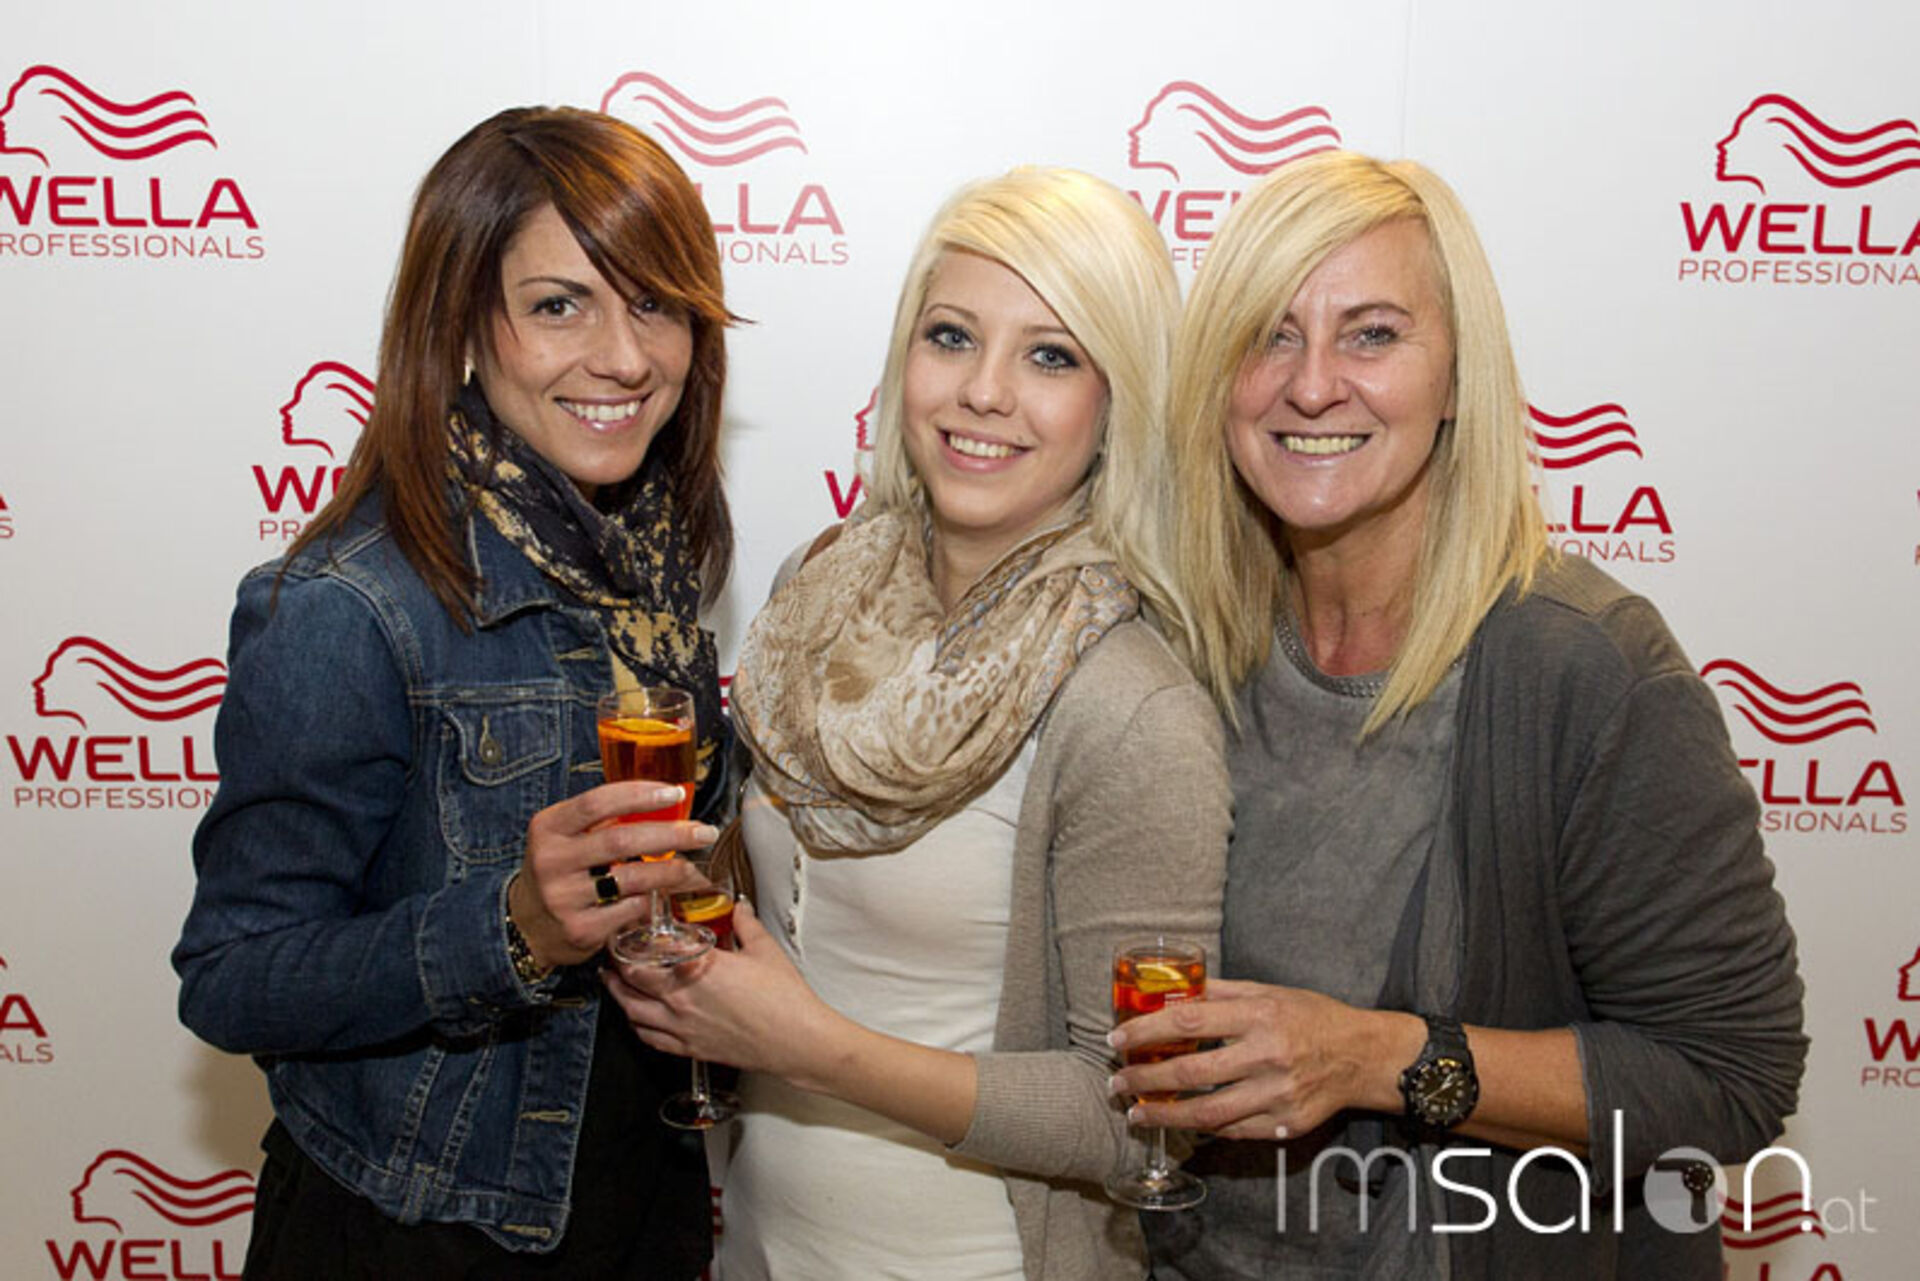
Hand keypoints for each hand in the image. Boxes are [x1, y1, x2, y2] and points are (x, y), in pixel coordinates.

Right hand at [510, 781, 715, 968]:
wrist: (526, 927)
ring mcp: (564, 897)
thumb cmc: (559, 871)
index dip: (640, 795)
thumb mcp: (564, 838)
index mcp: (548, 827)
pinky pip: (630, 909)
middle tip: (704, 833)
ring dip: (672, 871)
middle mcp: (552, 860)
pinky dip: (654, 900)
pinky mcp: (580, 929)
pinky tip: (666, 896)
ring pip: (632, 878)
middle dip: (672, 834)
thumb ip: (601, 819)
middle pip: (622, 840)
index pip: (598, 802)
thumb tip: (662, 800)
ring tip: (694, 868)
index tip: (675, 793)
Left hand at [601, 899, 845, 1083]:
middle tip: (615, 952)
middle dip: (617, 963)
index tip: (630, 929)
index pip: (648, 951)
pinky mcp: (690, 1049)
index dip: (632, 939)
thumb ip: (745, 924)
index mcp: (698, 968)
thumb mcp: (764, 950)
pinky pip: (649, 1038)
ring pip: (632, 1011)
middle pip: (631, 979)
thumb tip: (739, 909)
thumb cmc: (783, 1002)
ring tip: (612, 981)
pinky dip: (636, 1026)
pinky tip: (637, 1018)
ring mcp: (683, 1027)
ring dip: (617, 994)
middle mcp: (683, 999)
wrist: (796, 1041)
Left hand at [1108, 979, 1422, 1140]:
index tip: (1119, 1039)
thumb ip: (1222, 993)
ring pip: (1206, 1112)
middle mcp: (1267, 1055)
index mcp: (1260, 1015)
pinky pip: (1232, 1131)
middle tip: (1118, 1083)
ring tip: (1137, 1112)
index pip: (1189, 1022)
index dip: (1147, 1031)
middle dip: (1145, 1079)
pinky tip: (1181, 1121)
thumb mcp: (1270, 992)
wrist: (1362, 1056)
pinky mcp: (1284, 1124)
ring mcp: (1276, 1094)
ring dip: (1164, 1115)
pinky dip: (1202, 1127)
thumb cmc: (1312, 1017)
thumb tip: (1175, 989)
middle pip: (1191, 1072)